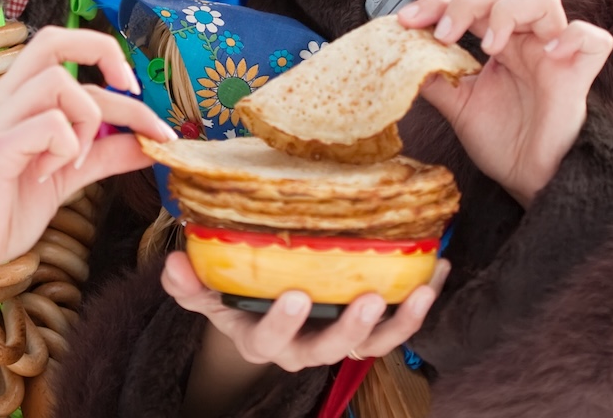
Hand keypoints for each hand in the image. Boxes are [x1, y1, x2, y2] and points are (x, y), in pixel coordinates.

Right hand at [0, 27, 175, 310]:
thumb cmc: (4, 210)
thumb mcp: (67, 175)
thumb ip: (105, 154)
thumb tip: (150, 142)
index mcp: (18, 99)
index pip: (66, 53)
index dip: (111, 62)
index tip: (139, 96)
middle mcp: (3, 99)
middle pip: (53, 41)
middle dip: (104, 53)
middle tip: (131, 92)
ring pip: (58, 82)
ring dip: (85, 120)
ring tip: (76, 158)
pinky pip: (47, 125)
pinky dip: (65, 149)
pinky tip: (48, 176)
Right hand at [165, 251, 447, 410]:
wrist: (265, 305)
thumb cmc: (234, 294)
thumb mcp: (207, 292)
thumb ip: (190, 284)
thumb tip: (174, 263)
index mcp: (260, 338)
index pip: (268, 338)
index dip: (282, 322)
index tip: (296, 296)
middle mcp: (303, 347)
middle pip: (329, 349)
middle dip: (349, 328)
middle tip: (366, 300)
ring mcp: (339, 339)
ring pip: (372, 343)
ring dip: (399, 322)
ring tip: (418, 293)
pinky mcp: (369, 327)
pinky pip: (398, 322)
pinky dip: (420, 299)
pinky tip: (438, 269)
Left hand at [397, 0, 611, 206]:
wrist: (528, 180)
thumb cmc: (502, 141)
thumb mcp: (458, 105)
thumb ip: (434, 78)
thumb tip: (400, 55)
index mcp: (499, 42)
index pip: (470, 2)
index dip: (437, 3)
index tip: (406, 21)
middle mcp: (526, 41)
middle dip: (468, 2)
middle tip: (444, 35)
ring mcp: (554, 54)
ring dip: (510, 11)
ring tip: (491, 46)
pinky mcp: (578, 76)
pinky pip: (594, 39)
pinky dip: (572, 38)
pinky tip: (549, 55)